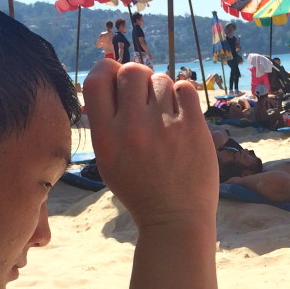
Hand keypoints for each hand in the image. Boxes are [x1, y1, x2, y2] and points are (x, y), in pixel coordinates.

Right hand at [84, 60, 217, 229]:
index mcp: (106, 137)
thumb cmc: (141, 189)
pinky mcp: (193, 128)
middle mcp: (132, 128)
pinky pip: (185, 88)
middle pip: (131, 71)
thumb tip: (110, 76)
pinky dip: (182, 95)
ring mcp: (164, 126)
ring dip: (162, 90)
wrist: (175, 219)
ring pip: (160, 78)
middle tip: (145, 95)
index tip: (115, 75)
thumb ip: (105, 122)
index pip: (96, 81)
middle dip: (138, 76)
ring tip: (165, 113)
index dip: (106, 69)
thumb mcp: (108, 160)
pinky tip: (180, 114)